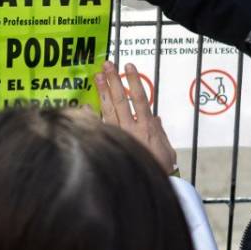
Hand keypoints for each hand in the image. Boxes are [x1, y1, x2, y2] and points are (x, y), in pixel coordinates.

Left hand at [96, 61, 177, 175]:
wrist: (148, 184)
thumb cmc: (159, 167)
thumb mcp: (166, 148)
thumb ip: (159, 131)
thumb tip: (155, 117)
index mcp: (147, 126)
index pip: (140, 97)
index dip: (134, 80)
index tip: (128, 66)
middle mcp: (132, 128)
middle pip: (121, 99)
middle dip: (114, 80)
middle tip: (107, 65)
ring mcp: (119, 135)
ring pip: (109, 109)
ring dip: (103, 91)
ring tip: (97, 76)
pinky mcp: (111, 143)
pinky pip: (99, 127)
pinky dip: (90, 116)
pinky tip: (85, 105)